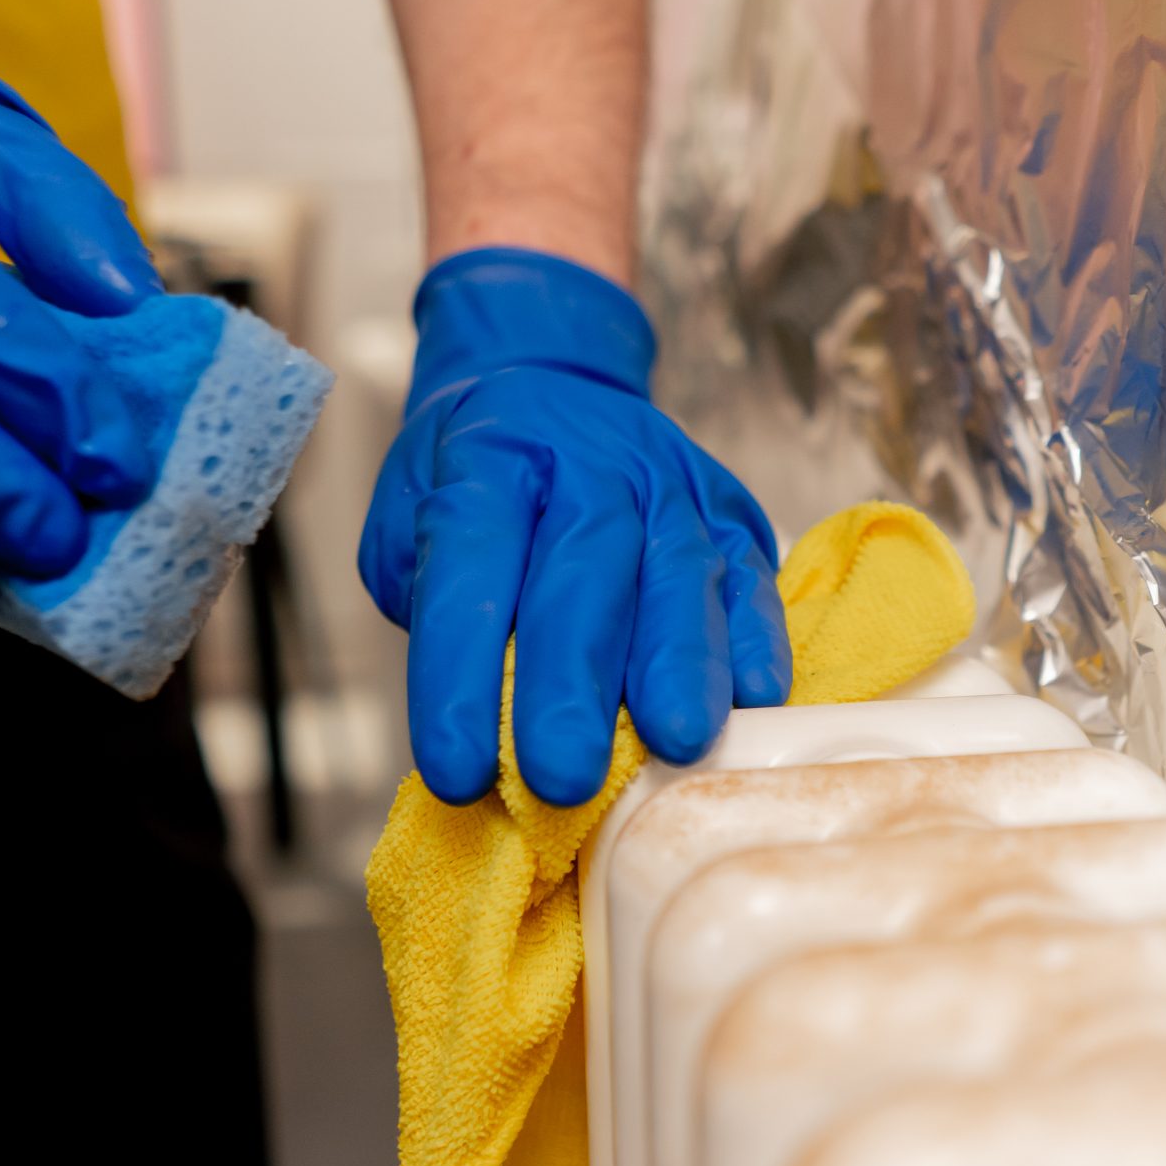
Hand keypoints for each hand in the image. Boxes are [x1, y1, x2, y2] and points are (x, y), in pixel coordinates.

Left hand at [360, 248, 790, 806]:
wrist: (549, 389)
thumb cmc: (477, 484)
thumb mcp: (410, 525)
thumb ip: (433, 609)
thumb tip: (477, 726)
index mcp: (489, 463)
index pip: (470, 567)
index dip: (459, 673)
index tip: (456, 770)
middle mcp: (587, 466)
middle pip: (583, 575)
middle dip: (572, 683)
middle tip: (563, 775)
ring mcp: (670, 485)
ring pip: (679, 576)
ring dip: (678, 667)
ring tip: (675, 743)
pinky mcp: (731, 511)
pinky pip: (750, 577)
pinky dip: (756, 641)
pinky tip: (752, 700)